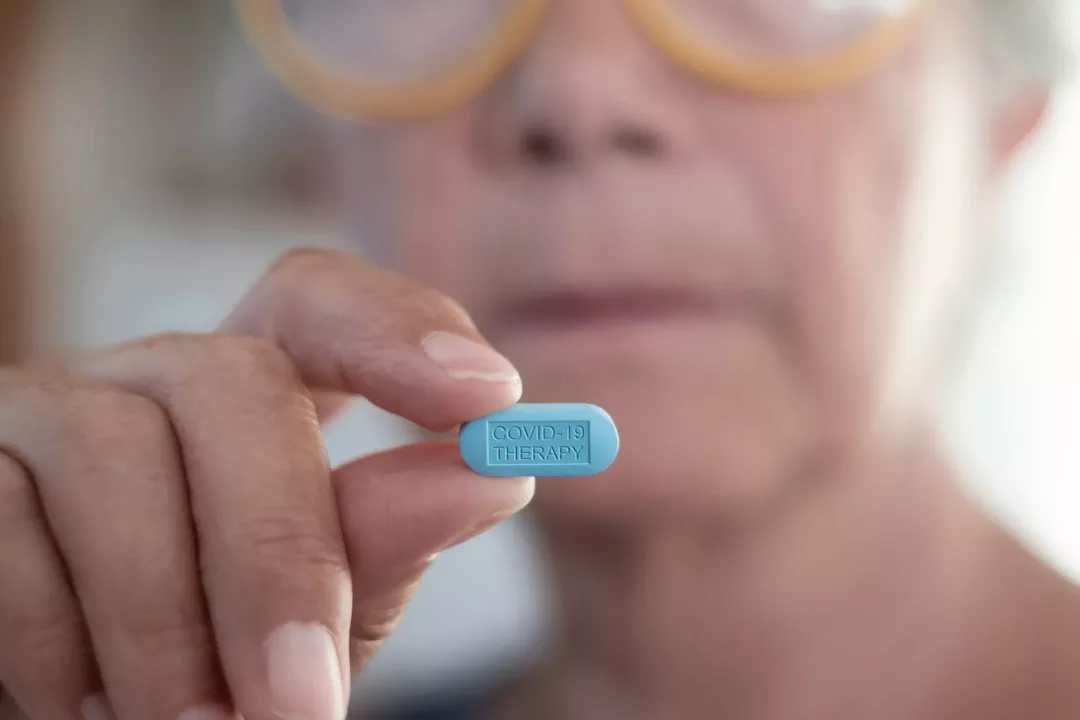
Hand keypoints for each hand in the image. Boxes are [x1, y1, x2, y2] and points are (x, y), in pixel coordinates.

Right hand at [0, 250, 532, 719]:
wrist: (88, 709)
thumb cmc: (210, 656)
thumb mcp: (309, 611)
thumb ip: (381, 546)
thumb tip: (487, 477)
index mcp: (252, 391)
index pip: (320, 301)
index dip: (400, 326)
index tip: (488, 396)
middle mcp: (148, 376)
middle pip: (230, 380)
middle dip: (276, 552)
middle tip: (302, 704)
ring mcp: (40, 412)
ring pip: (110, 457)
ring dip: (164, 628)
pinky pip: (7, 534)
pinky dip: (61, 649)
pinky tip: (91, 712)